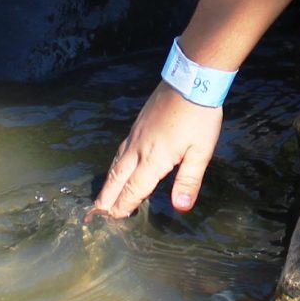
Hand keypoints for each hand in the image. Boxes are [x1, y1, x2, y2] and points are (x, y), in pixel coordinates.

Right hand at [93, 86, 222, 217]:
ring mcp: (136, 134)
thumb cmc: (199, 118)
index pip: (134, 188)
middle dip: (108, 196)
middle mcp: (139, 148)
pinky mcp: (138, 124)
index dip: (124, 204)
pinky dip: (115, 163)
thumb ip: (189, 180)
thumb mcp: (201, 151)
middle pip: (118, 177)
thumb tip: (180, 207)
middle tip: (98, 211)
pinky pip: (121, 149)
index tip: (114, 218)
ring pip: (117, 162)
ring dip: (109, 181)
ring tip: (104, 194)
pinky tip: (118, 164)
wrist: (191, 81)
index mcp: (153, 158)